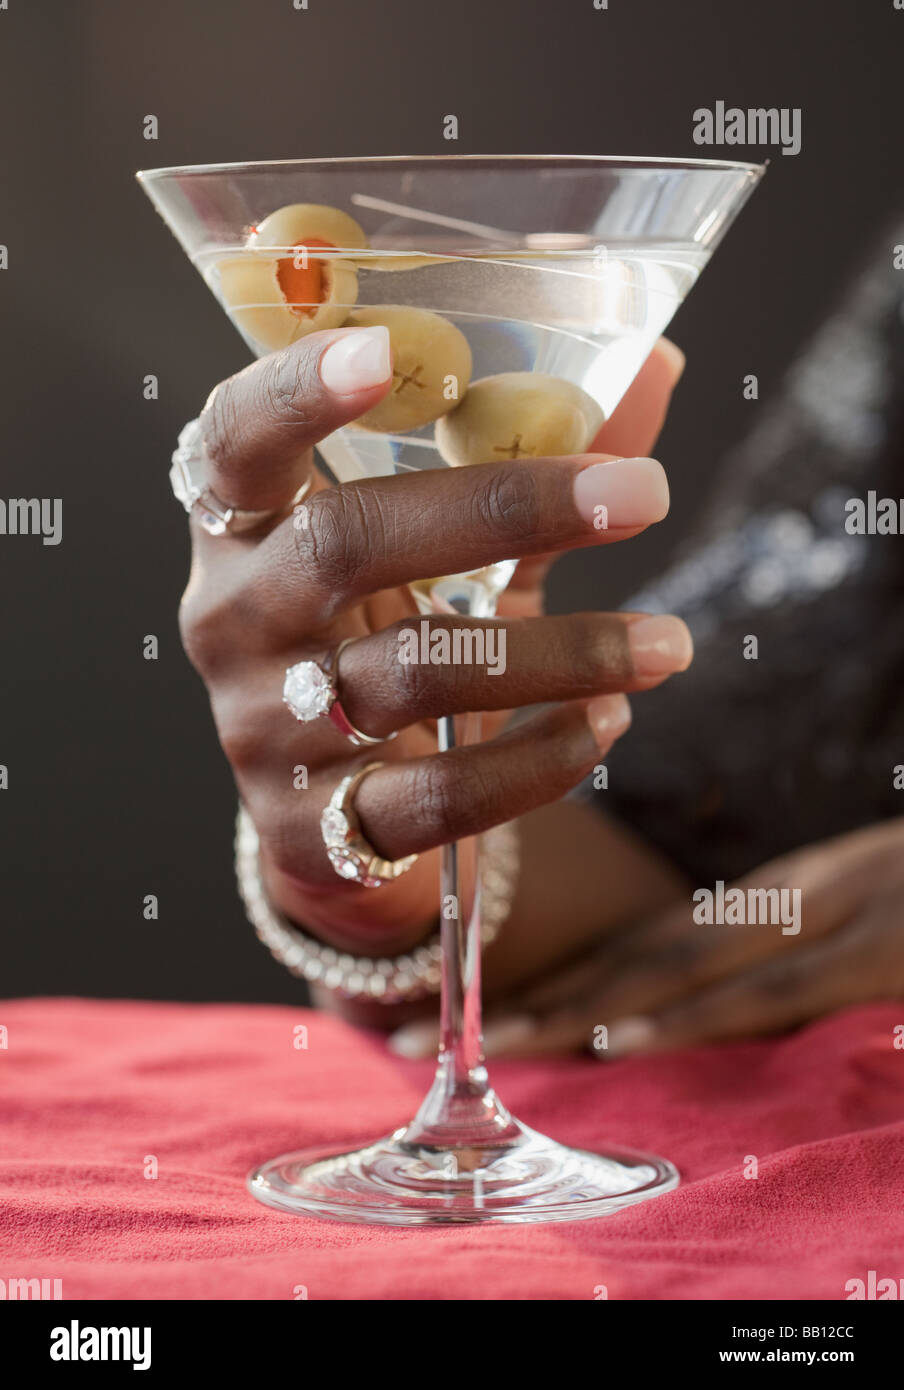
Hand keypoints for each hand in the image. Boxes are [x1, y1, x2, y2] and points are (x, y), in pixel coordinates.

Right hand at [178, 326, 689, 955]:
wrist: (333, 814)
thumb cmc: (387, 640)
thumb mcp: (441, 552)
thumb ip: (527, 461)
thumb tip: (655, 361)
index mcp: (245, 526)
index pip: (237, 442)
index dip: (295, 393)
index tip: (376, 350)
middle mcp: (235, 620)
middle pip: (344, 544)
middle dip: (500, 511)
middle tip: (639, 494)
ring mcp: (264, 730)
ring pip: (410, 675)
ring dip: (560, 654)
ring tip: (666, 645)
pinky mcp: (315, 829)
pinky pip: (431, 795)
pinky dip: (533, 760)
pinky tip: (605, 725)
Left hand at [442, 818, 903, 1057]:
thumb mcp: (881, 900)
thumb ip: (805, 937)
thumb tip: (710, 986)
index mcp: (795, 894)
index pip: (659, 936)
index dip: (569, 968)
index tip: (481, 997)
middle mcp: (795, 901)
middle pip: (643, 951)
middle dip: (541, 993)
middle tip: (434, 1022)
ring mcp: (833, 919)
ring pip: (680, 967)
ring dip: (577, 1005)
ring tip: (487, 1038)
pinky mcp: (876, 949)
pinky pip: (766, 986)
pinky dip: (685, 1012)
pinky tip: (616, 1033)